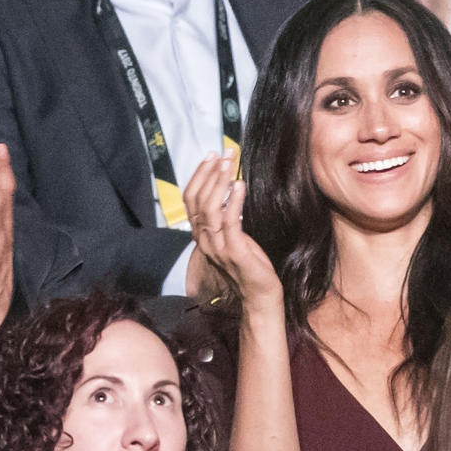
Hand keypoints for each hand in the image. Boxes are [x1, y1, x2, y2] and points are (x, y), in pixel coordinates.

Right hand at [182, 152, 281, 310]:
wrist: (259, 296)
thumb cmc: (250, 266)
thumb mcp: (233, 238)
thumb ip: (225, 219)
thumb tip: (228, 192)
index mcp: (201, 236)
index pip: (191, 200)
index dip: (199, 176)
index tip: (212, 157)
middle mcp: (204, 241)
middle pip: (197, 200)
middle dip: (210, 173)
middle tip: (224, 153)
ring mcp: (218, 247)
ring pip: (210, 209)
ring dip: (220, 183)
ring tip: (230, 164)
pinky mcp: (235, 252)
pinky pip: (230, 222)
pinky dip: (234, 201)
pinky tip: (241, 186)